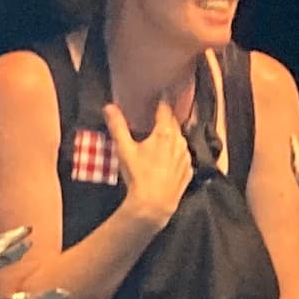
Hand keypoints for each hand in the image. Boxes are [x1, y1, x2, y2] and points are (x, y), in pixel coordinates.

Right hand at [111, 95, 197, 224]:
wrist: (154, 205)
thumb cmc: (138, 175)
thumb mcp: (124, 149)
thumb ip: (117, 126)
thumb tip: (109, 107)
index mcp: (164, 133)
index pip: (165, 109)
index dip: (163, 100)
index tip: (162, 93)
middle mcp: (179, 142)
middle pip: (174, 123)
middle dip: (167, 117)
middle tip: (160, 112)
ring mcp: (186, 157)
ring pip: (181, 139)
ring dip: (173, 135)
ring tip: (163, 134)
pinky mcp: (188, 171)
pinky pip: (184, 156)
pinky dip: (177, 152)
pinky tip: (170, 156)